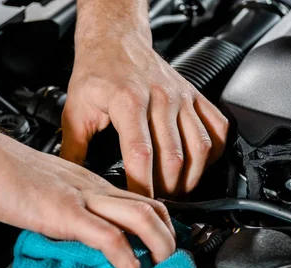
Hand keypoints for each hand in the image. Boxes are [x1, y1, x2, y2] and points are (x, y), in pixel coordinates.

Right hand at [0, 128, 175, 267]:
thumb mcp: (40, 191)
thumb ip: (60, 208)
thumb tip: (70, 233)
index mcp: (86, 181)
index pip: (137, 201)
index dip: (157, 228)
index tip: (157, 252)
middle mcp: (91, 187)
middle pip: (153, 207)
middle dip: (171, 240)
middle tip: (168, 266)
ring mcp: (81, 198)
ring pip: (143, 217)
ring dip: (161, 249)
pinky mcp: (64, 212)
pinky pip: (109, 238)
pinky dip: (127, 262)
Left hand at [61, 1, 228, 196]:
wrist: (116, 41)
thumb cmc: (96, 73)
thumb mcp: (75, 111)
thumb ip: (73, 149)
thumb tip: (75, 181)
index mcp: (128, 102)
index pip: (140, 153)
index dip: (142, 186)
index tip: (138, 203)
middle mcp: (160, 99)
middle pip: (174, 157)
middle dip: (167, 189)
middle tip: (156, 203)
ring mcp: (181, 97)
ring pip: (200, 147)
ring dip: (191, 177)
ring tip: (177, 191)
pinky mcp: (194, 95)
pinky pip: (217, 128)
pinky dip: (213, 153)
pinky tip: (198, 167)